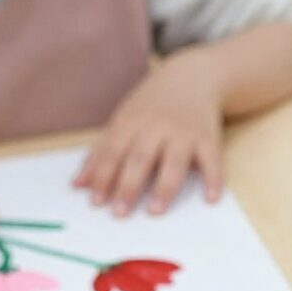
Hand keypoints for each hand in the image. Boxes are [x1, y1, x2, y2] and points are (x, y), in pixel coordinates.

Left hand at [75, 50, 224, 215]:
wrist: (192, 77)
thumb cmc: (153, 105)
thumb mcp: (124, 120)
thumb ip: (102, 152)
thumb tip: (78, 184)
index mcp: (131, 122)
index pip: (113, 152)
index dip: (103, 177)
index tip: (96, 202)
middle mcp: (156, 126)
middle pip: (140, 159)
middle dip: (128, 186)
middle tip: (120, 213)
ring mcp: (184, 132)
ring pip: (173, 162)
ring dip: (164, 187)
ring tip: (155, 210)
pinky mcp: (209, 138)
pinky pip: (212, 161)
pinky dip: (213, 179)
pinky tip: (210, 198)